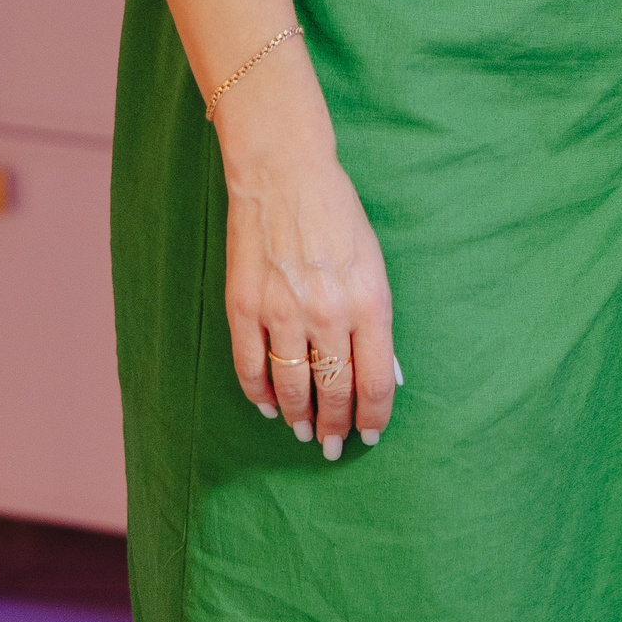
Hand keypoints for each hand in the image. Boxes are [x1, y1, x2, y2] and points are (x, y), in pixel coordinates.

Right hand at [215, 51, 398, 460]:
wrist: (284, 173)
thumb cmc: (338, 215)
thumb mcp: (374, 264)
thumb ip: (374, 318)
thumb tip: (377, 372)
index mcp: (369, 302)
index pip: (375, 382)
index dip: (372, 417)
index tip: (370, 435)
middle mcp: (328, 313)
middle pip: (334, 392)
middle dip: (335, 428)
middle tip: (332, 447)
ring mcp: (282, 312)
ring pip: (292, 388)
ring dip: (298, 418)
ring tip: (303, 432)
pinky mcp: (244, 306)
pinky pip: (251, 368)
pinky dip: (260, 394)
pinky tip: (269, 406)